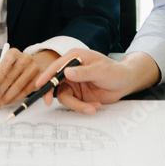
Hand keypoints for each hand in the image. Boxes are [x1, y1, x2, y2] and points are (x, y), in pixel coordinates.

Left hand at [0, 49, 57, 108]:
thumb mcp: (1, 66)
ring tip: (0, 102)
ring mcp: (34, 68)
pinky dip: (16, 98)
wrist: (33, 66)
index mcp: (14, 53)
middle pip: (11, 77)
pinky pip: (26, 91)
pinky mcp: (40, 79)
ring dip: (7, 97)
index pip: (5, 62)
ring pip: (18, 86)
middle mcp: (25, 58)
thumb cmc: (14, 67)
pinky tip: (10, 101)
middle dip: (0, 91)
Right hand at [34, 49, 160, 113]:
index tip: (39, 85)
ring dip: (77, 105)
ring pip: (64, 96)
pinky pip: (74, 103)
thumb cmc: (115, 71)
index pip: (56, 66)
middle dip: (51, 94)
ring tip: (92, 108)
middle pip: (54, 83)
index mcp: (74, 58)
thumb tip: (66, 72)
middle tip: (48, 103)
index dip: (46, 76)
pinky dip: (83, 107)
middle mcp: (71, 70)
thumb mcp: (100, 70)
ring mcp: (74, 83)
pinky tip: (95, 106)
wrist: (125, 83)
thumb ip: (83, 72)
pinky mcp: (78, 94)